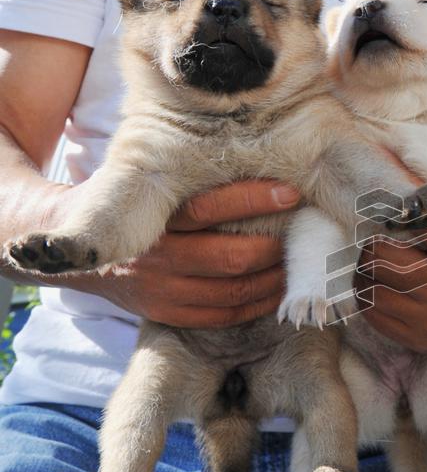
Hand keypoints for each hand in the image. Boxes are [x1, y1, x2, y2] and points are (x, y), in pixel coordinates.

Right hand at [67, 180, 300, 327]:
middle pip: (231, 257)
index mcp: (155, 216)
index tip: (292, 192)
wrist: (79, 251)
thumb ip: (192, 180)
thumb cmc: (131, 209)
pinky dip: (256, 305)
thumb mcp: (150, 186)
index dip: (255, 200)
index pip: (210, 207)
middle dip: (275, 248)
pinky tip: (276, 290)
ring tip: (299, 265)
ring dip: (273, 279)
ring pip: (233, 291)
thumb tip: (257, 154)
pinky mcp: (166, 314)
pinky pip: (223, 316)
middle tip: (303, 235)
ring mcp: (161, 290)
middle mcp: (157, 255)